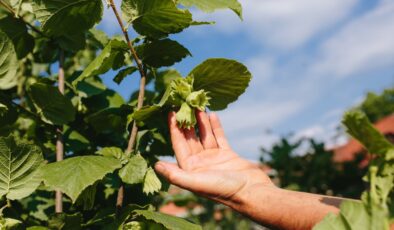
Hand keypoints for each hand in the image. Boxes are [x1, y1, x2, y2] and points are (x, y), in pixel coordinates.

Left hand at [155, 111, 273, 206]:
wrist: (252, 193)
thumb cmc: (224, 190)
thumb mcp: (196, 183)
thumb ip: (176, 175)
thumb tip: (156, 165)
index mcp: (190, 169)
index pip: (178, 145)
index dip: (174, 129)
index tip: (171, 112)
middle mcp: (200, 163)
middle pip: (190, 138)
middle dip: (187, 122)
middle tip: (183, 103)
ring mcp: (214, 159)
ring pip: (204, 136)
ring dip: (201, 121)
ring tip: (197, 105)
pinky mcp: (227, 155)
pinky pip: (219, 138)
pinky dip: (215, 127)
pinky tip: (212, 114)